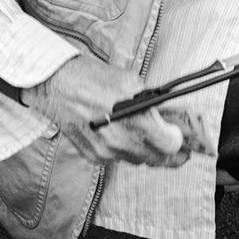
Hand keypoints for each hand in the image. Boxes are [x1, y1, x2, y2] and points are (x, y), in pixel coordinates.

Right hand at [23, 51, 198, 167]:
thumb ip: (153, 102)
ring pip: (138, 160)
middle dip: (168, 151)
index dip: (179, 140)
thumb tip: (167, 114)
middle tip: (173, 142)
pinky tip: (120, 134)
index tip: (180, 134)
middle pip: (158, 159)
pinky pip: (118, 159)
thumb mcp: (132, 81)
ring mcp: (107, 152)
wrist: (58, 85)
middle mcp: (122, 142)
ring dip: (146, 150)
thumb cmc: (93, 79)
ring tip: (145, 135)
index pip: (172, 145)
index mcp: (137, 121)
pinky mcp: (94, 156)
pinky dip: (123, 150)